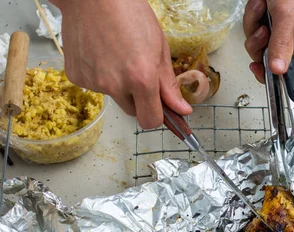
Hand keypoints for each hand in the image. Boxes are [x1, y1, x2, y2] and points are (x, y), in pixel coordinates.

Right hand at [50, 0, 192, 128]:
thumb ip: (168, 85)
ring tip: (117, 56)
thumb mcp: (159, 48)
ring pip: (114, 98)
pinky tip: (100, 53)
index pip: (151, 121)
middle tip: (139, 73)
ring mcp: (93, 82)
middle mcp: (115, 86)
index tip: (160, 106)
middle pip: (133, 112)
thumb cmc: (129, 13)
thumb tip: (181, 111)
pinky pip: (94, 86)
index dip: (157, 115)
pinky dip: (99, 76)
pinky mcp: (76, 76)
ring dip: (119, 87)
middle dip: (139, 100)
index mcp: (141, 80)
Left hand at [243, 0, 293, 82]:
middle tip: (262, 29)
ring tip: (261, 6)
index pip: (287, 69)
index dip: (270, 71)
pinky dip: (252, 14)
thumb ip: (281, 43)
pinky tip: (259, 2)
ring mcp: (278, 28)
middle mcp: (293, 38)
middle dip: (258, 42)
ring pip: (256, 40)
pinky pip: (252, 25)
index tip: (256, 66)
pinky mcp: (267, 18)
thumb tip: (278, 71)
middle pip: (267, 55)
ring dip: (253, 23)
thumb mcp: (287, 15)